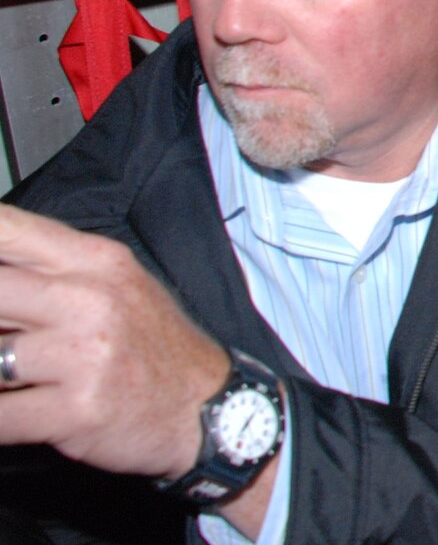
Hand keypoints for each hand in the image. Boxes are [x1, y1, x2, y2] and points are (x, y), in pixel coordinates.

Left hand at [0, 204, 230, 479]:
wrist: (207, 406)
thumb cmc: (153, 346)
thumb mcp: (116, 286)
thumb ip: (51, 272)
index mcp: (96, 261)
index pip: (8, 231)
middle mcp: (90, 300)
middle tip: (5, 337)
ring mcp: (84, 355)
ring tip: (12, 376)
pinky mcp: (77, 410)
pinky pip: (0, 416)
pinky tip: (10, 411)